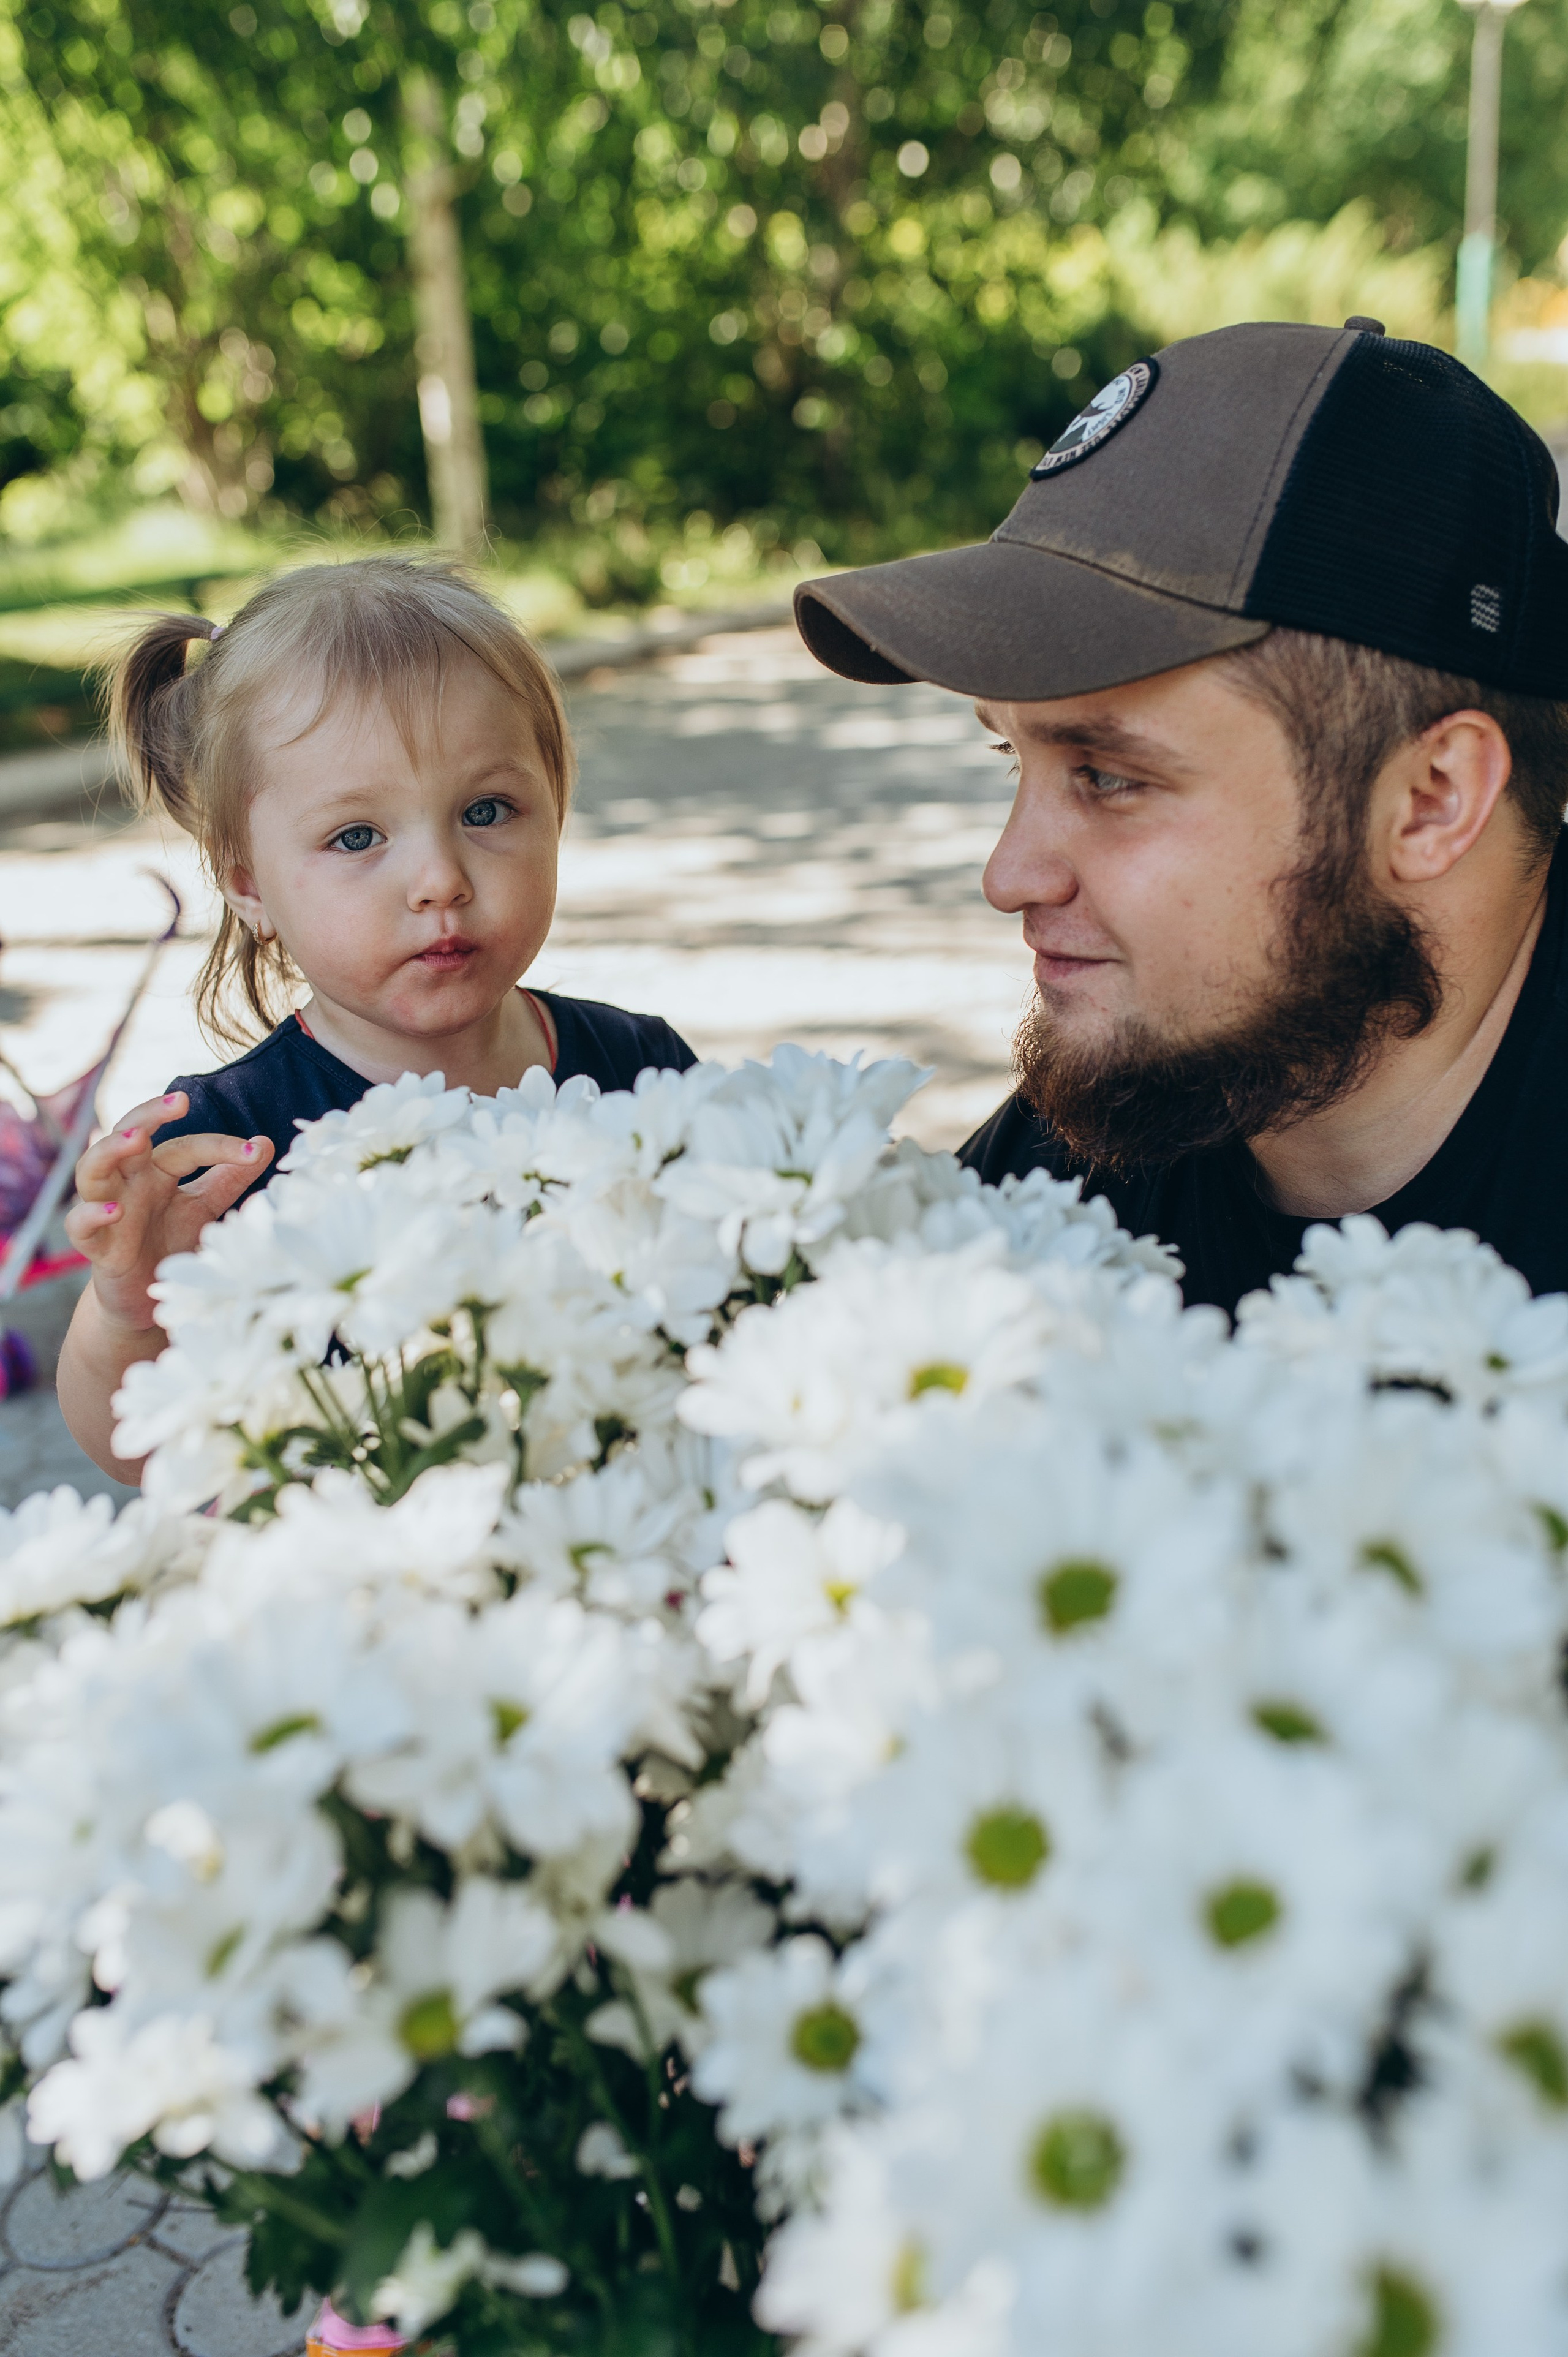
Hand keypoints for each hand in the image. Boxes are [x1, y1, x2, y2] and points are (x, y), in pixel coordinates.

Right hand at [65, 1092, 273, 1332]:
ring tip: (136, 1140)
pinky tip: (114, 1210)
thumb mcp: (206, 1208)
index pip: (187, 1146)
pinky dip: (92, 1214)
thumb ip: (230, 1178)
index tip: (256, 1150)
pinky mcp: (95, 1244)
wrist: (146, 1295)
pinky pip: (79, 1224)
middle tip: (179, 1100)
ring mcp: (108, 1207)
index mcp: (158, 1170)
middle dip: (150, 1114)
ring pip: (93, 1168)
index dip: (221, 1147)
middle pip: (128, 1133)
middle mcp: (130, 1180)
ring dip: (110, 1150)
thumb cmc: (172, 1242)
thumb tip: (265, 1142)